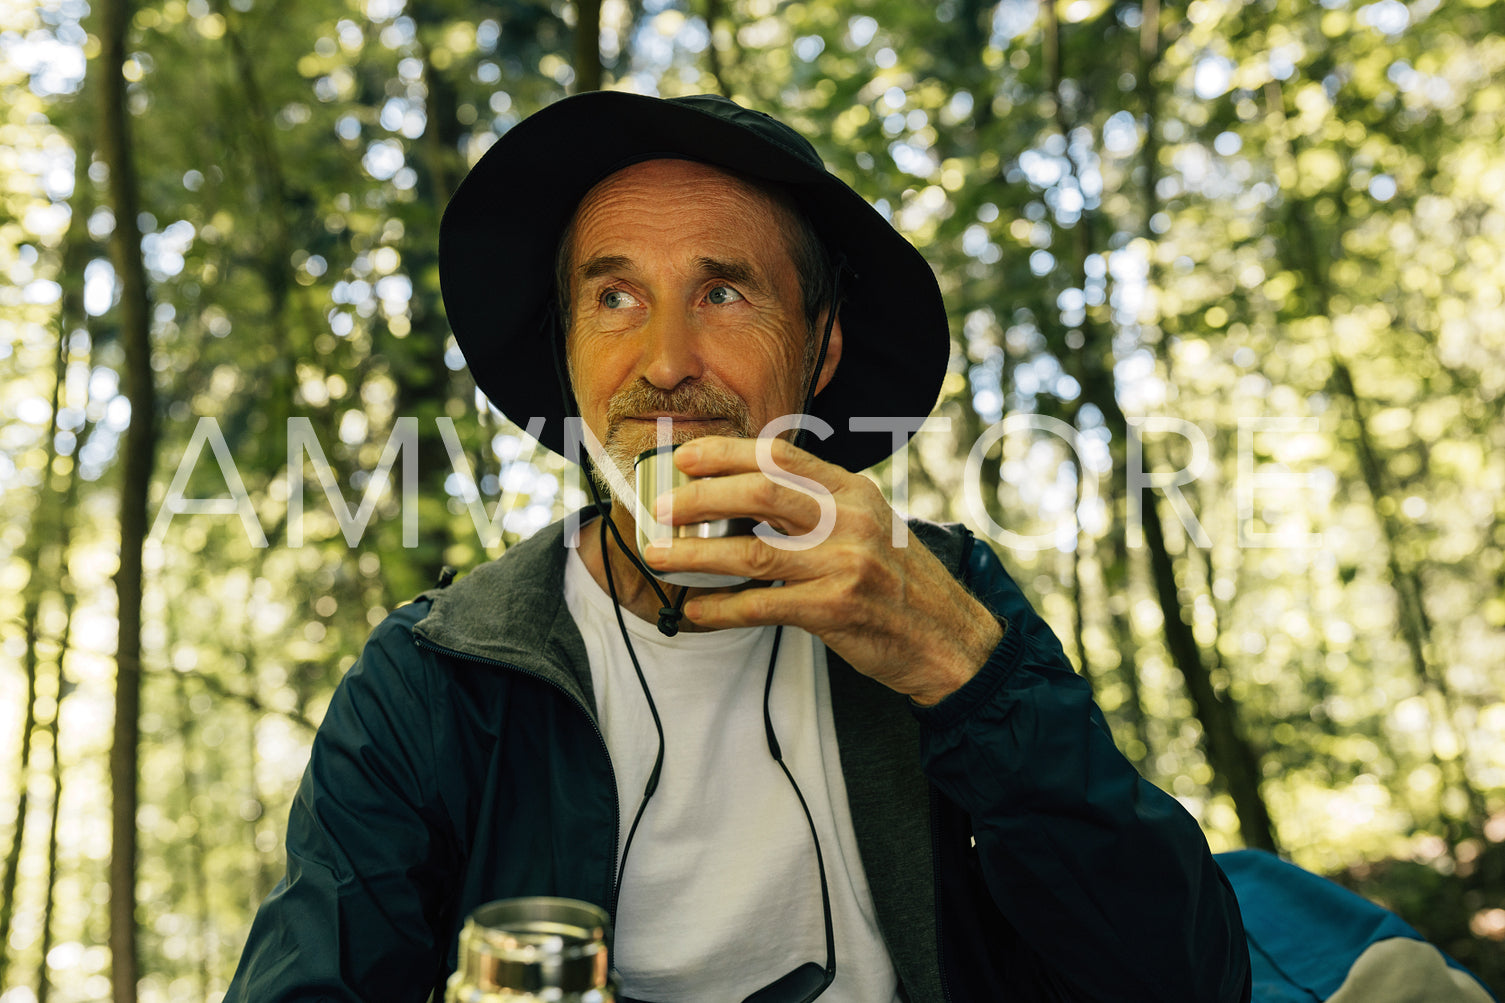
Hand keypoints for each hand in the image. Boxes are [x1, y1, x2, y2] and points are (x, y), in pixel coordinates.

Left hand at [642, 436, 1002, 704]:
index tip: (686, 457)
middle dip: (700, 498)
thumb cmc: (900, 582)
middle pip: (759, 494)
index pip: (781, 456)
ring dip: (695, 554)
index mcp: (853, 491)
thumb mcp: (871, 525)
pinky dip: (721, 609)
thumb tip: (745, 497)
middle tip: (661, 507)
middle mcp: (849, 521)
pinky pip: (761, 606)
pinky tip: (696, 610)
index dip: (727, 452)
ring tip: (660, 557)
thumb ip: (819, 507)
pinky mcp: (835, 611)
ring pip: (750, 553)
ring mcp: (843, 565)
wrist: (948, 639)